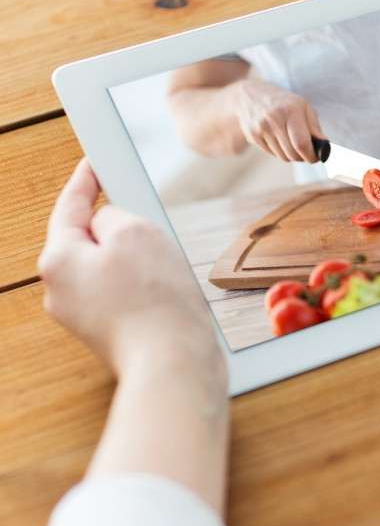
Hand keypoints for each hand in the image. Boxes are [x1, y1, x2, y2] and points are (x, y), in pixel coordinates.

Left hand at [38, 160, 222, 377]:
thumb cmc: (155, 302)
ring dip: (139, 262)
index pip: (70, 207)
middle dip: (121, 230)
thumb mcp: (136, 231)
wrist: (174, 363)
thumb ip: (114, 215)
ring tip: (165, 272)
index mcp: (58, 262)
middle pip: (90, 240)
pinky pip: (125, 294)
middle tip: (150, 227)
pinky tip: (167, 293)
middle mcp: (61, 291)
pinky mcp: (111, 332)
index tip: (94, 162)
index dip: (86, 181)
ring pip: (111, 268)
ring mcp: (84, 316)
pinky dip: (146, 286)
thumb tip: (109, 225)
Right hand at [231, 79, 324, 162]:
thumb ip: (314, 127)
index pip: (301, 143)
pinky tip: (279, 139)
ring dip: (291, 155)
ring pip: (283, 157)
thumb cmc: (283, 101)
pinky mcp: (252, 137)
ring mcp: (261, 129)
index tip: (316, 157)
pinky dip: (280, 151)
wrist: (250, 95)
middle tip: (306, 151)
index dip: (311, 155)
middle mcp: (273, 119)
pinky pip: (272, 154)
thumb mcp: (303, 107)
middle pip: (292, 154)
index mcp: (290, 110)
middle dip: (303, 157)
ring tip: (292, 142)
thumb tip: (324, 145)